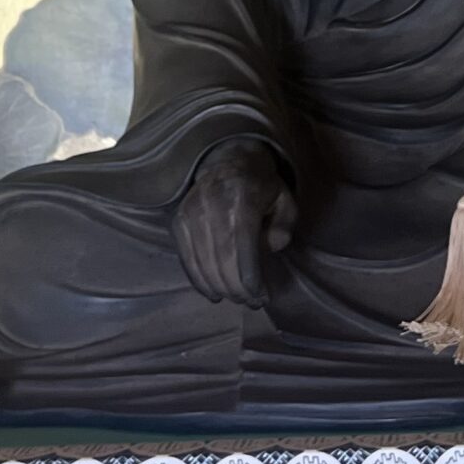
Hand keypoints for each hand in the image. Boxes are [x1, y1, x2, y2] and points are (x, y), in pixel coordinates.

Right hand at [173, 139, 298, 307]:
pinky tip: (212, 293)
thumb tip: (267, 251)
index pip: (244, 250)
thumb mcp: (285, 201)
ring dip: (219, 288)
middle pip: (222, 261)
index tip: (261, 298)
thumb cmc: (262, 187)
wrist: (228, 161)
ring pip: (203, 264)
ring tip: (234, 298)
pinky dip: (199, 280)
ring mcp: (191, 213)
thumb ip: (282, 228)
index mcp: (242, 198)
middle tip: (249, 302)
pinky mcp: (178, 221)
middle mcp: (212, 205)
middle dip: (236, 289)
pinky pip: (187, 259)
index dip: (251, 280)